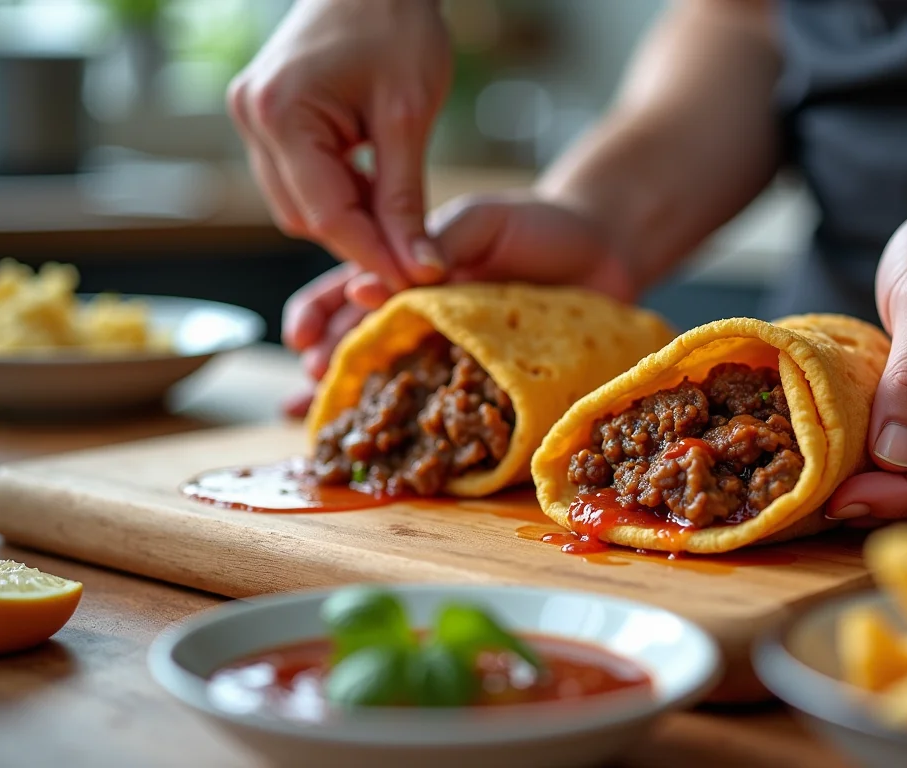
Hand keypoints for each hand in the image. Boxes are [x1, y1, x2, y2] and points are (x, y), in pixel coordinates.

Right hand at [227, 0, 451, 291]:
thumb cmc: (397, 27)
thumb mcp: (410, 117)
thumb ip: (407, 199)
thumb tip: (420, 269)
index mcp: (282, 114)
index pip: (327, 215)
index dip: (373, 256)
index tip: (415, 282)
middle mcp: (252, 118)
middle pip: (305, 217)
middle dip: (361, 241)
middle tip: (415, 256)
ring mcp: (252, 118)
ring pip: (299, 206)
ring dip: (349, 220)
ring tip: (400, 219)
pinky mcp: (266, 118)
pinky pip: (298, 180)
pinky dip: (338, 194)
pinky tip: (376, 190)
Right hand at [280, 192, 634, 416]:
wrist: (604, 251)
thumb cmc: (536, 226)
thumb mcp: (480, 221)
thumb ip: (434, 244)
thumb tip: (371, 284)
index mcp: (409, 272)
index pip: (348, 292)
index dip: (319, 315)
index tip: (302, 337)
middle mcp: (424, 318)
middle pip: (362, 345)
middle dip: (330, 366)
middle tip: (314, 383)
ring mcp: (455, 353)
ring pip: (395, 382)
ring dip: (360, 403)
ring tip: (329, 424)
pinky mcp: (489, 383)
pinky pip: (451, 410)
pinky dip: (423, 431)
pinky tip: (395, 452)